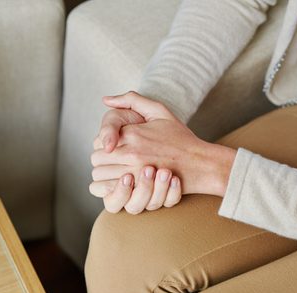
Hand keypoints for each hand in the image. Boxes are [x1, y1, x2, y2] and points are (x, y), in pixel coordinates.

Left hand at [89, 92, 235, 207]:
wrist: (201, 163)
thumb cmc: (181, 138)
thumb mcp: (160, 111)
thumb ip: (132, 100)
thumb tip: (105, 99)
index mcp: (132, 133)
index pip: (98, 141)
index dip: (102, 145)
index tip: (112, 148)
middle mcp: (131, 151)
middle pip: (96, 159)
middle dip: (101, 161)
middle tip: (112, 162)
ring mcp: (134, 171)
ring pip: (100, 175)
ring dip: (104, 175)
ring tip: (115, 173)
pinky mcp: (139, 188)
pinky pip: (110, 190)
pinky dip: (109, 188)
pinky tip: (119, 185)